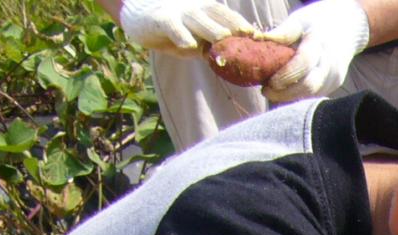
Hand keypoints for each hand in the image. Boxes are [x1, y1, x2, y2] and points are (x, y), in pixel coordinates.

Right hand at [117, 0, 252, 52]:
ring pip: (198, 19)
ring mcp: (178, 12)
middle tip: (248, 38)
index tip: (258, 38)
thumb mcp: (194, 37)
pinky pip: (173, 27)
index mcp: (207, 11)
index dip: (242, 25)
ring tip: (223, 40)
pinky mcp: (160, 19)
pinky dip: (181, 35)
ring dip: (211, 30)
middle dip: (233, 26)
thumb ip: (209, 46)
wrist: (139, 16)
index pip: (228, 16)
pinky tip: (188, 47)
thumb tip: (229, 64)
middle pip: (217, 15)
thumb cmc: (173, 29)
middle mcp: (195, 8)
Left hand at [260, 0, 371, 101]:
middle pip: (309, 85)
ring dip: (290, 96)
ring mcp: (334, 76)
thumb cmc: (317, 22)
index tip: (268, 83)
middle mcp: (331, 62)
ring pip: (311, 95)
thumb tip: (260, 41)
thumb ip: (283, 33)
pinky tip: (285, 91)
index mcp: (320, 42)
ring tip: (273, 91)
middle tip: (266, 91)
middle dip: (285, 93)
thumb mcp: (300, 20)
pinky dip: (298, 96)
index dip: (285, 76)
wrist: (347, 27)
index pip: (304, 63)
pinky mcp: (334, 85)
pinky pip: (314, 95)